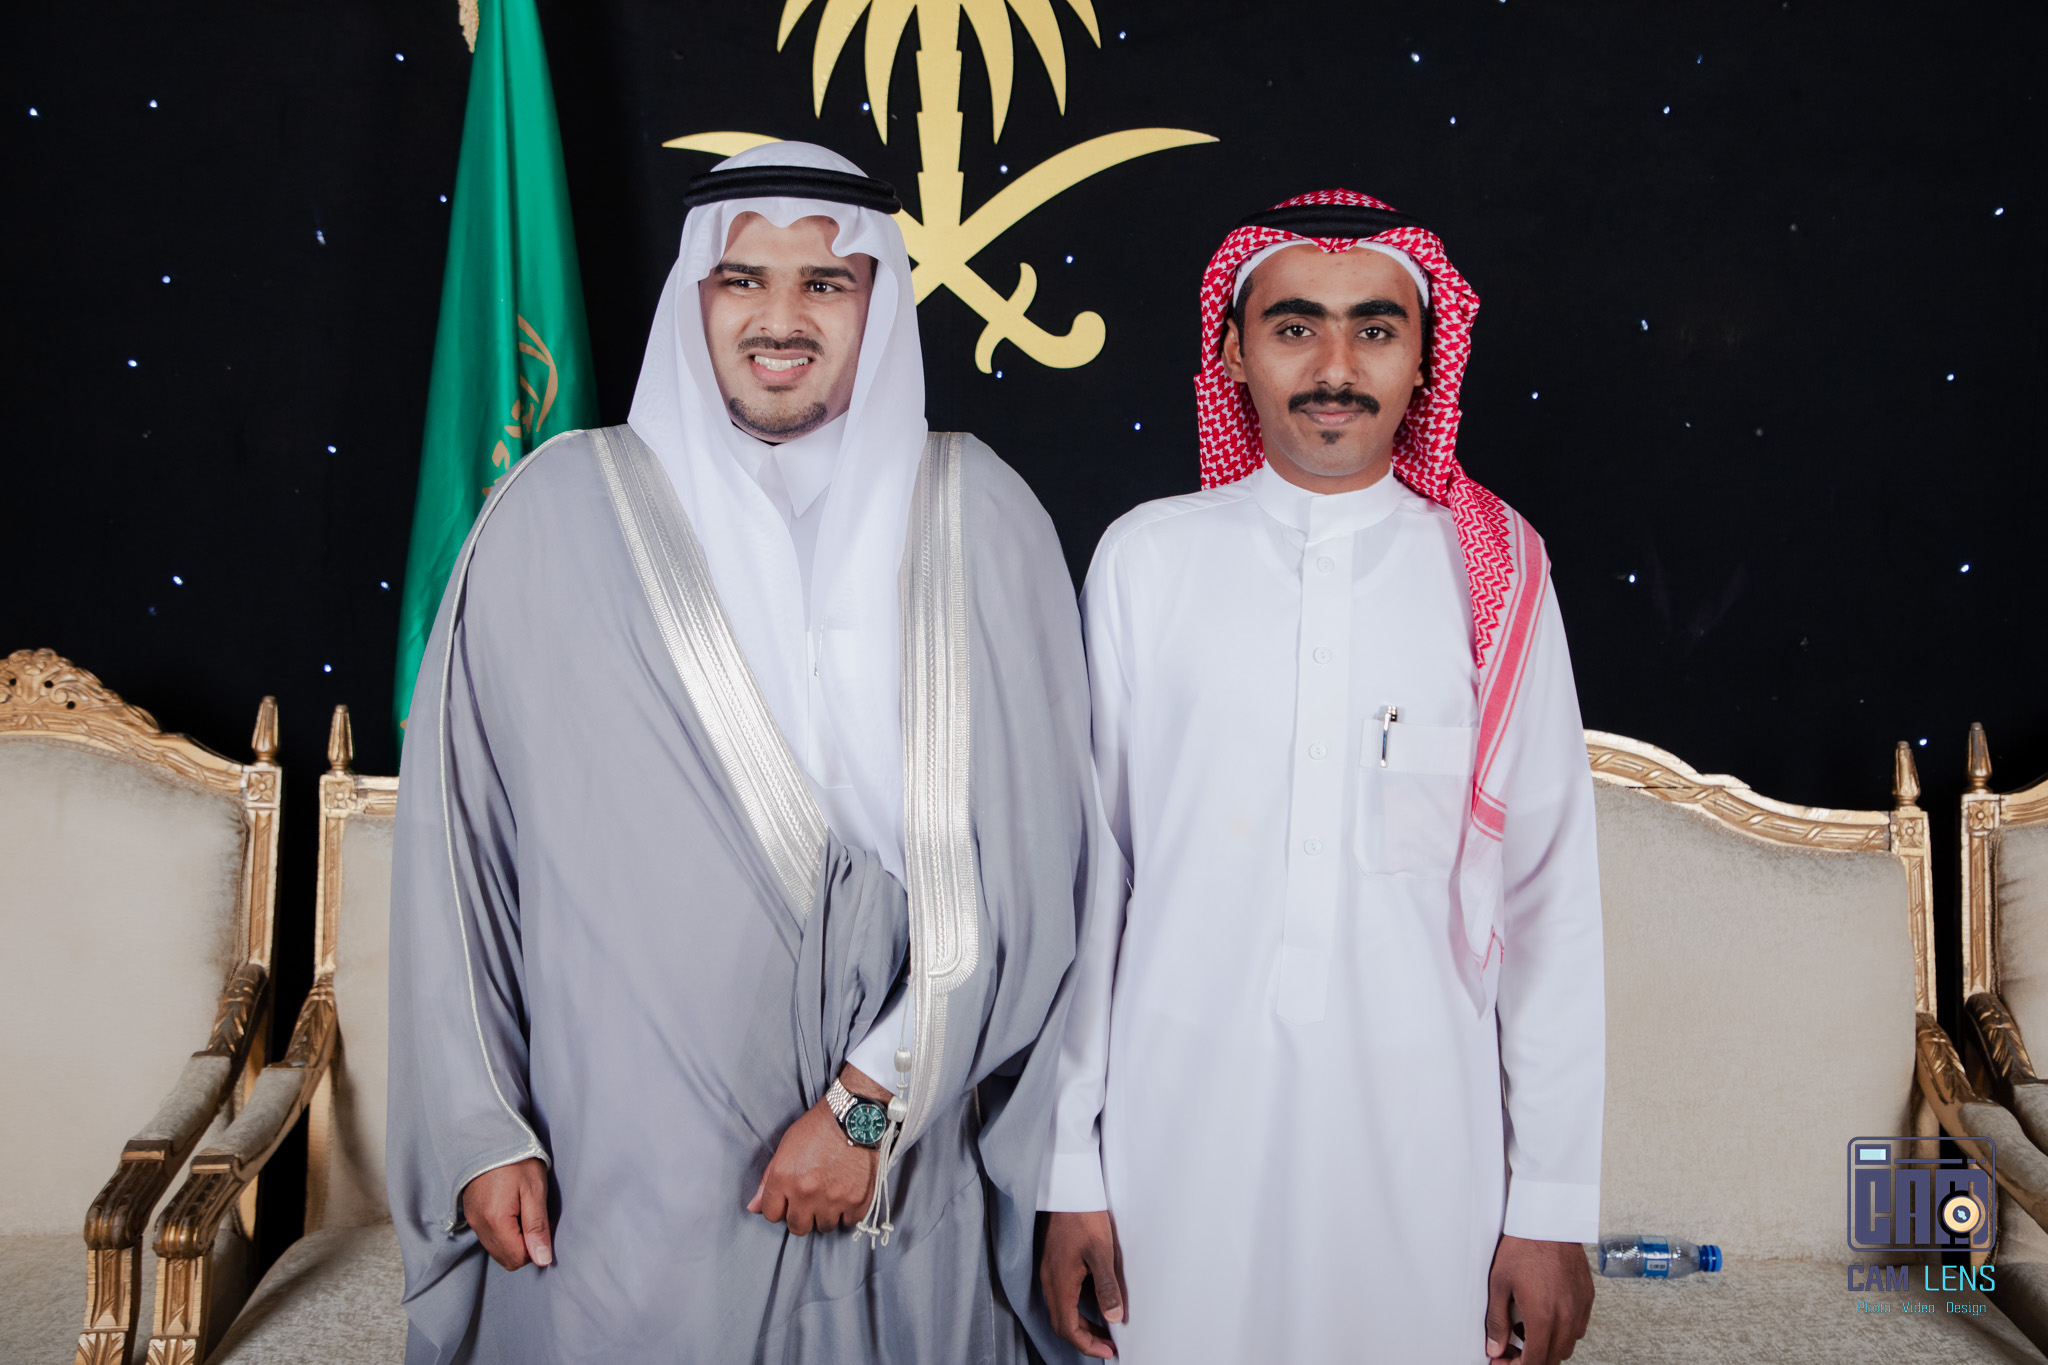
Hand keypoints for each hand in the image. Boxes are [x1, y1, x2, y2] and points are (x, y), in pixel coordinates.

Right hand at [462, 1158, 552, 1271]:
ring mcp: (473, 1221)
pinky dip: (504, 1232)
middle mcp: (480, 1226)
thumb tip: (542, 1259)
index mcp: (495, 1221)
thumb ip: (537, 1227)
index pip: (518, 1258)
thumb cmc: (516, 1160)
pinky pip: (490, 1237)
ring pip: (498, 1249)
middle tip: (536, 1218)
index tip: (545, 1224)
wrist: (489, 1137)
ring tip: (525, 1211)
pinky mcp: (472, 1214)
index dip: (536, 1248)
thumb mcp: (534, 1190)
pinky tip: (513, 1209)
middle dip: (526, 1246)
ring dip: (515, 1239)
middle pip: (506, 1258)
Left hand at [747, 1067, 884, 1234]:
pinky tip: (847, 1194)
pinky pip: (848, 1222)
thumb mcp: (787, 1146)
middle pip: (797, 1227)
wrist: (857, 1116)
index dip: (779, 1207)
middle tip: (810, 1199)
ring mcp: (834, 1199)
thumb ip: (769, 1180)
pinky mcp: (858, 1201)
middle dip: (801, 1215)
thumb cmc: (819, 1127)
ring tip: (831, 1194)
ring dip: (825, 1214)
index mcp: (784, 1178)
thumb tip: (753, 1207)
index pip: (771, 1214)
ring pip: (824, 1226)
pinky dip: (848, 1212)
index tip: (789, 1199)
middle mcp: (806, 1193)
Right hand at [1040, 1209, 1124, 1359]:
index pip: (1068, 1329)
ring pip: (1061, 1310)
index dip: (1087, 1345)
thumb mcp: (1101, 1252)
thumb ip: (1106, 1286)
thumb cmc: (1083, 1217)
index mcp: (1060, 1284)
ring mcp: (1050, 1272)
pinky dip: (1076, 1307)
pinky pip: (1061, 1295)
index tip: (1108, 1351)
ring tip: (1104, 1327)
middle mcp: (1050, 1281)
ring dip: (1080, 1324)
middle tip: (1108, 1345)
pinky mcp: (1053, 1263)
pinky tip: (1094, 1300)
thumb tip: (1114, 1317)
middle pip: (1062, 1323)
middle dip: (1084, 1338)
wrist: (1066, 1189)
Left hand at [1485, 1235, 1592, 1363]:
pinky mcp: (1587, 1297)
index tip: (1504, 1362)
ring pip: (1567, 1345)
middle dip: (1532, 1359)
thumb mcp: (1500, 1285)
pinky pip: (1578, 1327)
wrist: (1548, 1221)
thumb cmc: (1523, 1248)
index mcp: (1543, 1317)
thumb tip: (1495, 1348)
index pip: (1536, 1361)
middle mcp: (1566, 1317)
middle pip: (1553, 1358)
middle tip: (1511, 1349)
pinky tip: (1545, 1315)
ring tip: (1525, 1329)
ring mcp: (1580, 1308)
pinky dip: (1562, 1330)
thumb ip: (1497, 1322)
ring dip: (1548, 1346)